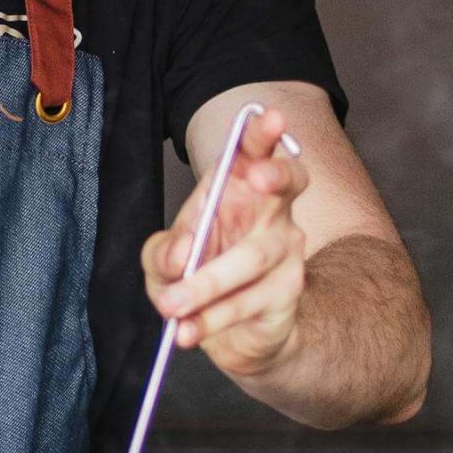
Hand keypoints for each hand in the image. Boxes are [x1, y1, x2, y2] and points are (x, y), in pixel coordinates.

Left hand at [142, 106, 308, 379]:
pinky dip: (213, 318)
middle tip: (257, 176)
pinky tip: (188, 331)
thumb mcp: (164, 262)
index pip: (255, 151)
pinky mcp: (288, 291)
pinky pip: (250, 301)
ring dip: (207, 284)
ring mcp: (286, 250)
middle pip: (287, 183)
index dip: (263, 134)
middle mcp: (270, 211)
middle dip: (275, 174)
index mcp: (237, 187)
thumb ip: (163, 253)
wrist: (234, 335)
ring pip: (252, 258)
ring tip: (172, 307)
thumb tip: (181, 255)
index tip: (269, 118)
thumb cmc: (199, 275)